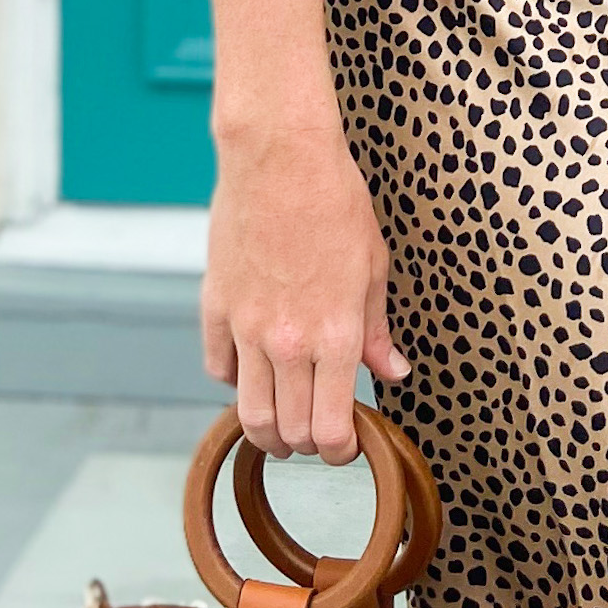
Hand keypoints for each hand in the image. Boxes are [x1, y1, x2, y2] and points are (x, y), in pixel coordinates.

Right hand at [203, 116, 409, 460]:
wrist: (279, 157)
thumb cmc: (335, 202)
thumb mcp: (373, 266)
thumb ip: (376, 330)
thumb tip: (392, 372)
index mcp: (335, 335)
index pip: (331, 429)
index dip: (341, 449)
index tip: (347, 444)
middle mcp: (288, 341)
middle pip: (289, 432)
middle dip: (307, 446)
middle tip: (318, 434)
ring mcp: (245, 327)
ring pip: (249, 412)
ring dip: (267, 430)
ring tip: (283, 423)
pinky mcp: (215, 306)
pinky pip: (219, 368)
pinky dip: (236, 381)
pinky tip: (254, 370)